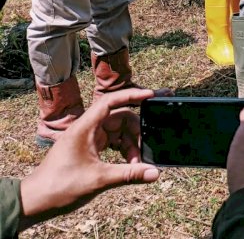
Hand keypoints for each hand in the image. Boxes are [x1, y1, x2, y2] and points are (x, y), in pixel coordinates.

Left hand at [18, 88, 159, 231]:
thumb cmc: (59, 187)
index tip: (151, 95)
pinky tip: (128, 165)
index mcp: (85, 127)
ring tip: (135, 164)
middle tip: (145, 149)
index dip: (132, 95)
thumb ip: (129, 174)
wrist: (35, 201)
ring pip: (118, 132)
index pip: (110, 101)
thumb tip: (154, 173)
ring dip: (130, 145)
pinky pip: (112, 143)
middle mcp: (87, 129)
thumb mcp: (99, 179)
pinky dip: (123, 151)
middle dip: (135, 132)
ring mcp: (88, 138)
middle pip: (120, 118)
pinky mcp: (89, 149)